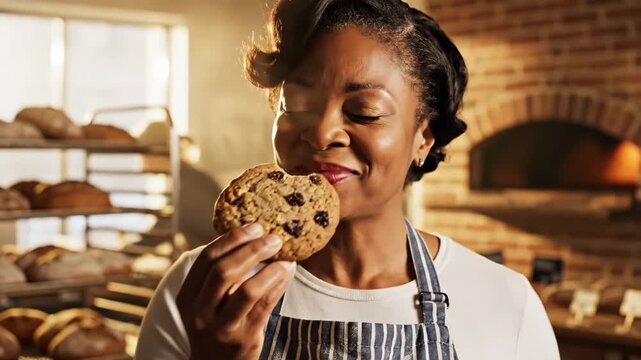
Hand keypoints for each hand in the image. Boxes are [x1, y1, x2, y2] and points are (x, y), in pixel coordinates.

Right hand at [176, 223, 295, 359]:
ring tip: (285, 258)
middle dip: (252, 249)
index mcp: (188, 296)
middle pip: (224, 271)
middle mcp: (200, 312)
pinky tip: (288, 273)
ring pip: (246, 290)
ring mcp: (221, 328)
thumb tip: (251, 237)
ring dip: (270, 269)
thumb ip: (220, 274)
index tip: (254, 227)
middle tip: (273, 238)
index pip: (207, 259)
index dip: (231, 239)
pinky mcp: (244, 339)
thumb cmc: (216, 324)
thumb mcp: (206, 301)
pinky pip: (265, 306)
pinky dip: (279, 285)